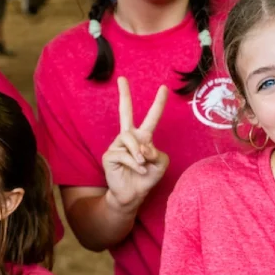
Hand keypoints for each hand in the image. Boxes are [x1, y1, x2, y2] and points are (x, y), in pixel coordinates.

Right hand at [102, 78, 169, 214]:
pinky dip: (134, 163)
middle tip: (122, 78)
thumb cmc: (147, 178)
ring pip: (130, 139)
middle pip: (125, 112)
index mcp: (143, 137)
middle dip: (124, 95)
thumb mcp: (161, 164)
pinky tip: (138, 170)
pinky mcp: (109, 155)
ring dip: (139, 154)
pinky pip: (124, 154)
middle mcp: (129, 138)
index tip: (164, 88)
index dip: (158, 103)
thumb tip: (142, 147)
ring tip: (143, 165)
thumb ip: (157, 152)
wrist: (132, 195)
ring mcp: (118, 145)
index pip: (151, 117)